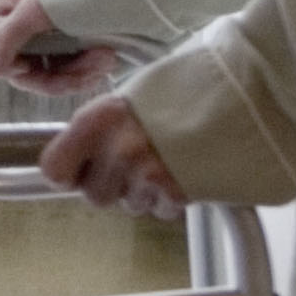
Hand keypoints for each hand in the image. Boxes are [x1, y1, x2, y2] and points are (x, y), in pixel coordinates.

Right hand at [0, 0, 123, 94]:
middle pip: (23, 71)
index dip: (7, 64)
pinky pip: (71, 77)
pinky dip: (88, 73)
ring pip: (50, 77)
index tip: (28, 67)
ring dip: (78, 74)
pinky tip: (106, 61)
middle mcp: (28, 26)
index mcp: (11, 9)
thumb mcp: (39, 9)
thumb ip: (4, 40)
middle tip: (85, 66)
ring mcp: (52, 40)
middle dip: (54, 75)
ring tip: (105, 58)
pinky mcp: (76, 52)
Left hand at [40, 91, 187, 219]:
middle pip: (95, 195)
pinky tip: (184, 169)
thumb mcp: (129, 97)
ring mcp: (148, 172)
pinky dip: (171, 197)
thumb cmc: (185, 86)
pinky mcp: (177, 192)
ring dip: (143, 191)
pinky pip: (161, 209)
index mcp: (99, 119)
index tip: (76, 173)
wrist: (241, 90)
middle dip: (112, 184)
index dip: (67, 174)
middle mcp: (119, 148)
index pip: (54, 169)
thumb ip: (99, 129)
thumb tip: (77, 157)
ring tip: (165, 158)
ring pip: (129, 204)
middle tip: (135, 160)